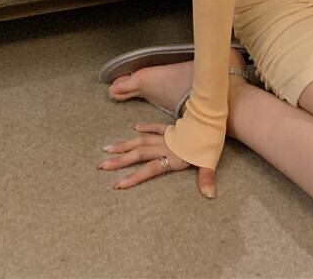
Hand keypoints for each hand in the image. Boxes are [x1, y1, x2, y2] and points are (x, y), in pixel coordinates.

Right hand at [98, 121, 218, 197]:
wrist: (211, 117)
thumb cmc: (210, 141)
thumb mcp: (210, 160)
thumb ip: (207, 178)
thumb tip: (210, 195)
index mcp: (173, 157)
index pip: (149, 169)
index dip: (134, 177)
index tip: (117, 184)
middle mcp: (165, 146)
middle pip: (139, 154)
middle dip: (120, 161)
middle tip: (102, 165)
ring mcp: (166, 136)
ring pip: (141, 141)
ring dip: (125, 145)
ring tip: (108, 148)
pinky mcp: (171, 128)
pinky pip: (155, 128)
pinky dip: (145, 128)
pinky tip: (135, 129)